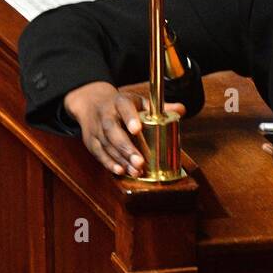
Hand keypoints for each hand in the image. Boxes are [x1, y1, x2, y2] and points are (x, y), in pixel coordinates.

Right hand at [63, 82, 185, 177]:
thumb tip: (182, 109)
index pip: (124, 107)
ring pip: (107, 145)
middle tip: (140, 162)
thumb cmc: (122, 105)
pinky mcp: (90, 141)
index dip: (130, 118)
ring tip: (136, 171)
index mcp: (119, 101)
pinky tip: (121, 171)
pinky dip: (109, 164)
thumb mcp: (139, 101)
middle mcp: (106, 114)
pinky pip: (99, 154)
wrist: (92, 103)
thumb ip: (158, 108)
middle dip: (126, 148)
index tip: (137, 129)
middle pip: (113, 131)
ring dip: (121, 160)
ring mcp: (96, 129)